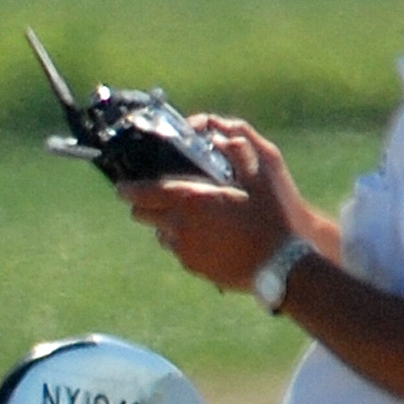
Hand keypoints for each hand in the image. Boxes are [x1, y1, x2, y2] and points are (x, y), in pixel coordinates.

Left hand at [116, 114, 323, 294]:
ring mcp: (185, 251)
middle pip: (143, 215)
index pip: (144, 193)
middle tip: (153, 198)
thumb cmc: (271, 218)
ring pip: (161, 234)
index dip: (129, 189)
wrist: (280, 265)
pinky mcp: (194, 268)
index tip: (122, 187)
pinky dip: (184, 242)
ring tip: (188, 218)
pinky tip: (206, 237)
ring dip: (166, 224)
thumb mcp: (259, 178)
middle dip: (144, 205)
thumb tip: (223, 135)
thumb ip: (237, 153)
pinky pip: (179, 251)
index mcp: (191, 201)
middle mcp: (180, 227)